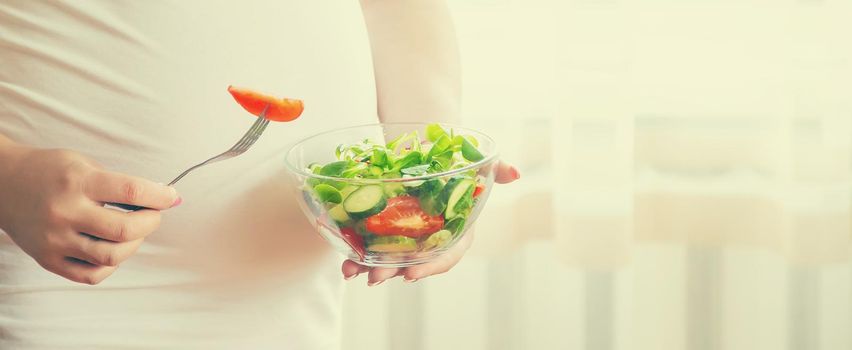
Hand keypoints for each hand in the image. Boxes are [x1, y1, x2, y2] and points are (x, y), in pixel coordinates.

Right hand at [0, 146, 180, 284]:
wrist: (3, 185)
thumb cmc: (51, 172)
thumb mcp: (85, 164)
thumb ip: (120, 184)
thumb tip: (164, 199)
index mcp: (78, 182)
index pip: (131, 191)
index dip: (160, 196)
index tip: (172, 197)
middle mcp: (66, 212)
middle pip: (125, 230)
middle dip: (152, 222)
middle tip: (154, 215)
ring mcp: (56, 240)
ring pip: (112, 257)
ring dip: (134, 245)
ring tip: (133, 232)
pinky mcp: (49, 260)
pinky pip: (92, 275)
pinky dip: (111, 265)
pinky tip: (111, 248)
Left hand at [341, 161, 519, 284]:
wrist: (428, 144)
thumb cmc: (455, 157)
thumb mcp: (476, 161)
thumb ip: (495, 169)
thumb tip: (514, 172)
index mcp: (457, 229)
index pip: (447, 254)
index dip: (431, 266)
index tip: (411, 274)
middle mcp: (431, 238)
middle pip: (414, 261)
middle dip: (393, 270)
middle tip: (375, 277)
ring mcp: (408, 235)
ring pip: (390, 258)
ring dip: (370, 267)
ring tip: (351, 272)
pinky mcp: (386, 228)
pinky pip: (372, 245)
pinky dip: (358, 254)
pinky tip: (344, 260)